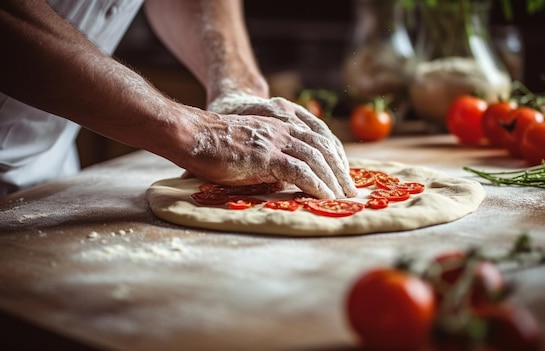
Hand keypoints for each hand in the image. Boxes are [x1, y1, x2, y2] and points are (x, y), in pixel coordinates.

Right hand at [181, 105, 357, 198]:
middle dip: (340, 170)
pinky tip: (326, 197)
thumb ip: (269, 161)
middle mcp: (282, 131)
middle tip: (351, 190)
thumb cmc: (214, 147)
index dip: (334, 157)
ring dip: (333, 180)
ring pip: (316, 158)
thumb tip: (282, 183)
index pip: (317, 139)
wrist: (193, 136)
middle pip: (323, 147)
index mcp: (279, 127)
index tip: (342, 176)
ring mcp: (275, 141)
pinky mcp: (266, 156)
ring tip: (343, 197)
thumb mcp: (249, 150)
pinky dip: (316, 185)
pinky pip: (300, 171)